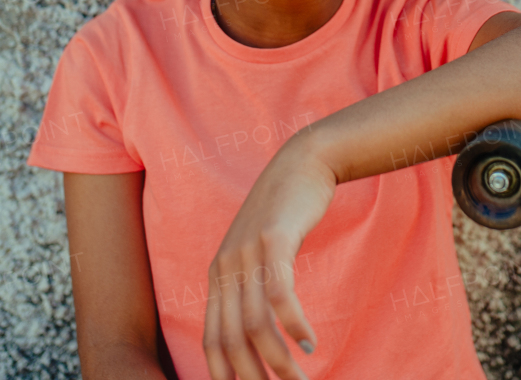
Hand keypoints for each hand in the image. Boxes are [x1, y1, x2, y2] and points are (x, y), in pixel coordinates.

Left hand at [203, 133, 336, 379]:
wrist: (302, 163)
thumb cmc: (285, 213)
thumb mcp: (260, 252)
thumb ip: (253, 285)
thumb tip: (259, 329)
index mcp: (219, 274)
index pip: (211, 339)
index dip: (224, 374)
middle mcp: (226, 267)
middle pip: (232, 339)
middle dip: (254, 376)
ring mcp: (247, 253)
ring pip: (256, 324)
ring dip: (279, 360)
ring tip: (300, 379)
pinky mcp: (274, 240)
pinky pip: (279, 295)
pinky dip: (293, 325)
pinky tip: (308, 342)